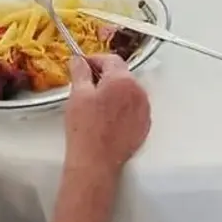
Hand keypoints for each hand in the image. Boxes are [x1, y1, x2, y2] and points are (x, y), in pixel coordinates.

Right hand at [64, 54, 150, 169]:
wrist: (96, 162)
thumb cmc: (86, 130)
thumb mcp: (78, 95)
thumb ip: (80, 72)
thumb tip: (79, 61)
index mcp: (122, 80)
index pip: (111, 59)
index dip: (95, 60)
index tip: (84, 65)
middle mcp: (138, 92)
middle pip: (122, 74)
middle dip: (105, 76)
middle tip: (86, 85)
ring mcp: (144, 109)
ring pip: (128, 91)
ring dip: (114, 91)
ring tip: (96, 104)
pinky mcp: (144, 125)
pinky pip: (134, 108)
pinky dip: (122, 107)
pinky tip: (107, 117)